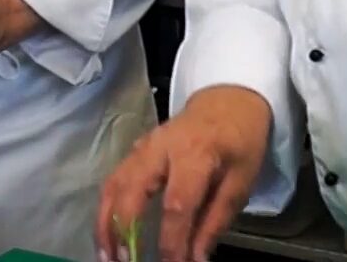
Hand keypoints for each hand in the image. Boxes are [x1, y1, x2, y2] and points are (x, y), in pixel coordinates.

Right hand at [98, 85, 272, 261]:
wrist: (228, 101)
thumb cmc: (239, 142)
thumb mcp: (241, 182)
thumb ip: (215, 222)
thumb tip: (195, 259)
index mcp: (195, 154)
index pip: (177, 204)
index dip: (171, 241)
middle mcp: (161, 148)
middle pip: (132, 190)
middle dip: (124, 231)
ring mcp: (143, 147)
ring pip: (114, 185)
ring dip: (105, 224)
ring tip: (107, 256)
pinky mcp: (134, 151)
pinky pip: (113, 181)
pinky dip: (106, 210)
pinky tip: (107, 234)